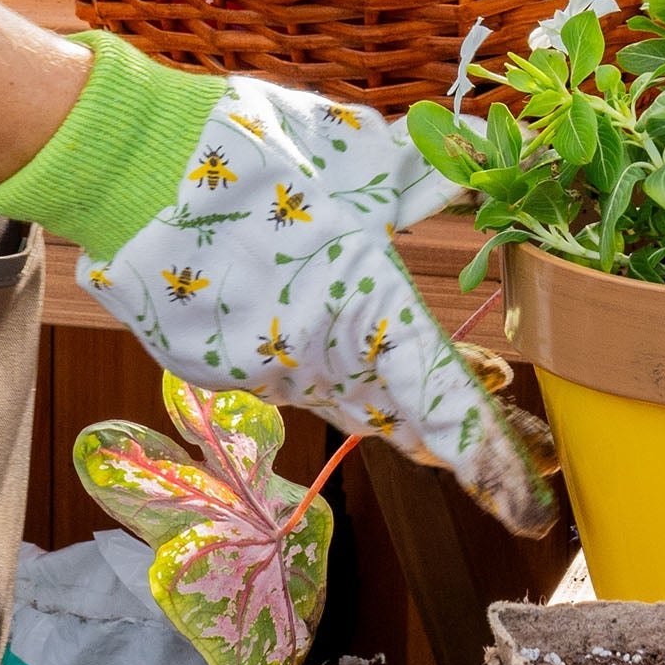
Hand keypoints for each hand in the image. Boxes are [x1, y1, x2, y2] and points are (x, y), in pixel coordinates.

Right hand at [0, 36, 555, 534]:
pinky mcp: (219, 370)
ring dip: (395, 400)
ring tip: (451, 388)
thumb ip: (433, 177)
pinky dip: (326, 366)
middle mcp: (318, 363)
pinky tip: (341, 340)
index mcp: (367, 312)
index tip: (533, 509)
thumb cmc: (254, 155)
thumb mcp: (364, 156)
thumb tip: (491, 163)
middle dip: (460, 439)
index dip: (495, 464)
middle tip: (522, 451)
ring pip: (348, 403)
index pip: (446, 407)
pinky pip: (291, 379)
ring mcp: (262, 375)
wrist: (131, 167)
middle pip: (403, 422)